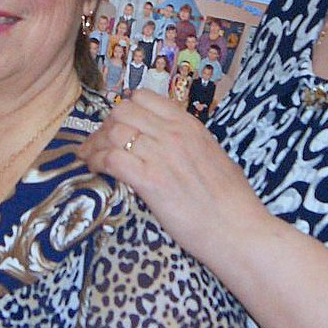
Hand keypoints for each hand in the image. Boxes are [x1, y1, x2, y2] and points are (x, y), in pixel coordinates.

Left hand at [78, 91, 268, 270]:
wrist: (238, 229)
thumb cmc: (233, 201)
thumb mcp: (215, 157)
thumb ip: (192, 144)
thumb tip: (177, 144)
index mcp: (190, 125)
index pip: (144, 98)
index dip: (124, 110)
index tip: (117, 125)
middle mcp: (173, 134)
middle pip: (121, 112)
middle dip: (105, 126)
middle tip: (99, 144)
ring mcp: (161, 155)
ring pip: (112, 133)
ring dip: (95, 145)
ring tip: (89, 158)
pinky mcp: (150, 181)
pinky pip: (112, 159)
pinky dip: (98, 162)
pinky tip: (95, 169)